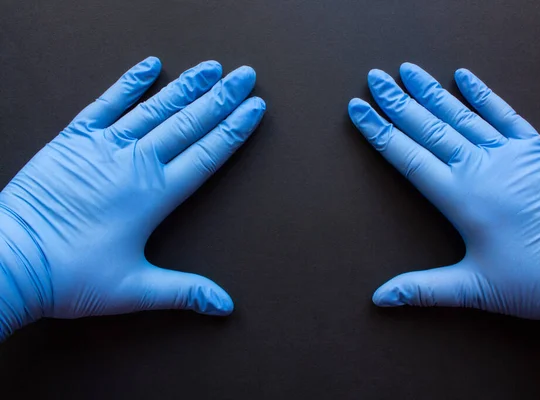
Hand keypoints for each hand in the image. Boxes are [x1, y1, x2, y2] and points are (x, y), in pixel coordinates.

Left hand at [0, 57, 264, 339]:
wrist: (9, 261)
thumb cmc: (69, 276)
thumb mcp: (134, 289)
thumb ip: (184, 291)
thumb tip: (225, 305)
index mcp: (154, 195)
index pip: (206, 153)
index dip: (234, 129)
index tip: (255, 108)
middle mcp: (135, 164)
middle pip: (188, 123)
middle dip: (222, 98)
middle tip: (245, 76)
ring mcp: (103, 147)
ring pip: (155, 108)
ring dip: (186, 86)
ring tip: (211, 67)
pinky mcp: (73, 139)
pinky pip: (105, 103)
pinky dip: (128, 83)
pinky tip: (149, 66)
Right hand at [348, 63, 539, 342]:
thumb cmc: (537, 282)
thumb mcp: (474, 289)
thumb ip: (422, 289)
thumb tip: (379, 298)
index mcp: (461, 198)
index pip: (407, 156)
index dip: (379, 132)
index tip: (359, 110)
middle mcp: (481, 168)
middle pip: (429, 128)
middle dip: (397, 103)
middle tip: (374, 79)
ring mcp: (510, 155)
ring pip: (461, 115)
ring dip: (432, 92)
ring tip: (408, 71)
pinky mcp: (536, 151)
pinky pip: (506, 114)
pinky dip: (484, 94)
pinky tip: (464, 76)